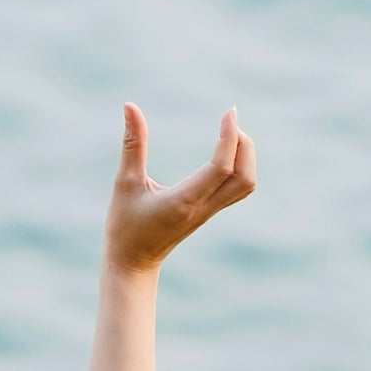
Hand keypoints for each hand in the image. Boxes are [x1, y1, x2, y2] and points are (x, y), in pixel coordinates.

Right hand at [104, 103, 255, 277]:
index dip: (230, 137)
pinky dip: (240, 167)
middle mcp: (203, 207)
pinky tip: (224, 152)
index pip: (221, 167)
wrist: (132, 263)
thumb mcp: (125, 182)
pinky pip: (237, 189)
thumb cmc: (124, 224)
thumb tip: (129, 106)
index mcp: (184, 200)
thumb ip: (132, 144)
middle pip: (244, 177)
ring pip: (245, 185)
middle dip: (244, 145)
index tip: (229, 112)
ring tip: (229, 133)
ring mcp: (208, 212)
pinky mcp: (208, 213)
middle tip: (229, 121)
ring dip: (245, 156)